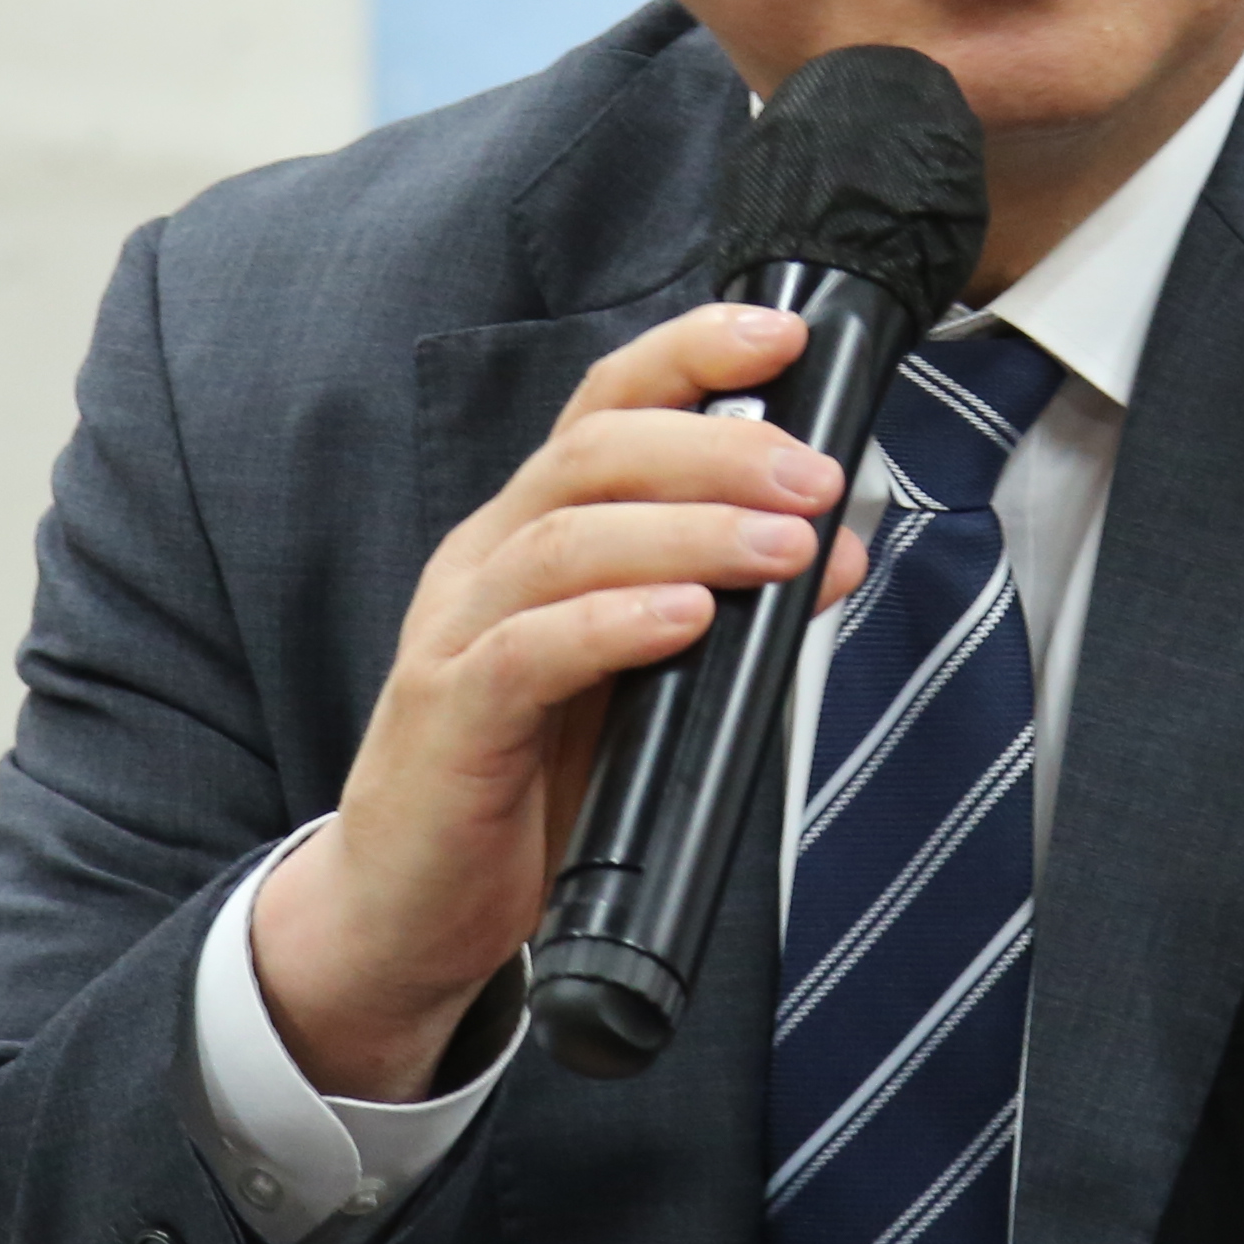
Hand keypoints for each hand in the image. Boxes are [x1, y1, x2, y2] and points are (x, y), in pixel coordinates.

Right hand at [247, 302, 865, 1099]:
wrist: (408, 907)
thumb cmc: (527, 782)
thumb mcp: (640, 680)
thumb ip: (720, 605)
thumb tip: (835, 547)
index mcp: (530, 531)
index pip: (604, 408)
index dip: (688, 354)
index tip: (782, 336)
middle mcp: (486, 560)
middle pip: (592, 455)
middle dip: (716, 448)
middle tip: (817, 477)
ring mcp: (456, 633)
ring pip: (565, 541)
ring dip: (687, 532)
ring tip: (784, 547)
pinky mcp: (447, 717)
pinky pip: (526, 651)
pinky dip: (614, 624)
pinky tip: (687, 619)